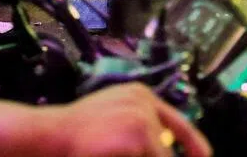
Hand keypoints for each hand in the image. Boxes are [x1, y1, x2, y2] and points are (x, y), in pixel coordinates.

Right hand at [44, 83, 211, 156]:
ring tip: (113, 149)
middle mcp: (145, 102)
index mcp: (140, 95)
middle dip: (168, 156)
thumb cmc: (77, 130)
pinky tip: (112, 152)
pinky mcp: (140, 135)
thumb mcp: (113, 117)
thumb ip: (141, 127)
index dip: (194, 147)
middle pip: (172, 146)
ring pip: (161, 156)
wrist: (51, 134)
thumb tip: (168, 146)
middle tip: (149, 153)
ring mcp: (144, 117)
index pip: (178, 124)